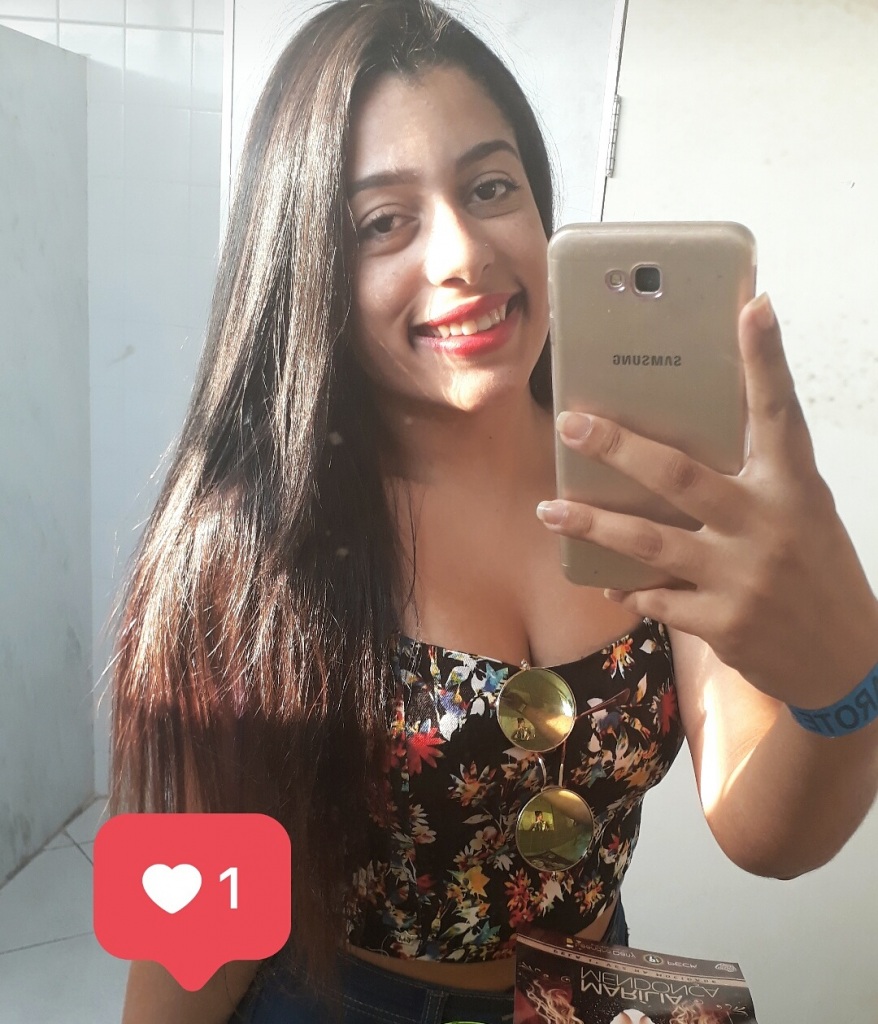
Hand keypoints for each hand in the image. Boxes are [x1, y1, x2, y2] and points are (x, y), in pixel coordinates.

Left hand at [537, 294, 877, 707]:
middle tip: (571, 423)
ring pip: (648, 542)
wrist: (848, 662)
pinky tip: (603, 581)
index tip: (751, 307)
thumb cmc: (819, 574)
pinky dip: (627, 588)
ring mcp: (741, 575)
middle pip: (679, 474)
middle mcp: (766, 524)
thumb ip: (758, 479)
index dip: (765, 359)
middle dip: (617, 447)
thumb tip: (692, 443)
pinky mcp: (722, 621)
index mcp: (793, 487)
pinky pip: (656, 598)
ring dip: (592, 525)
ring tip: (548, 511)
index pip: (779, 411)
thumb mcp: (804, 514)